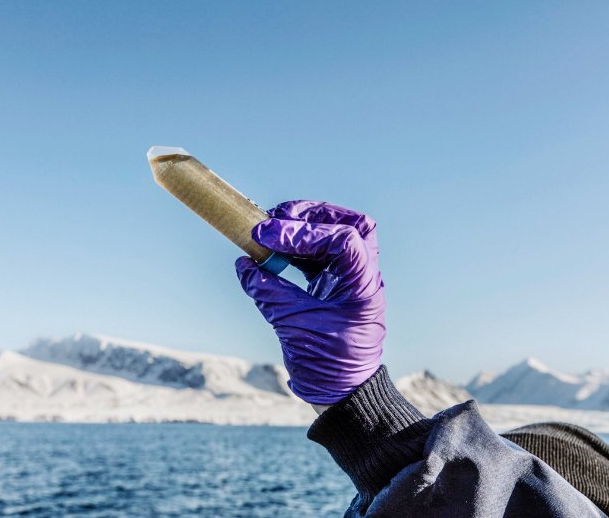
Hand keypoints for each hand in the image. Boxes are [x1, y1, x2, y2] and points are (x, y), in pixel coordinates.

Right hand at [235, 200, 385, 405]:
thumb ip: (268, 292)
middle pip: (350, 225)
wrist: (343, 394)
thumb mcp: (293, 326)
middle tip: (278, 217)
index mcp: (363, 286)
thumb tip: (244, 265)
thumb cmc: (326, 364)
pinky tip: (275, 254)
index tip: (266, 236)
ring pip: (338, 236)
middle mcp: (364, 277)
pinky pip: (323, 257)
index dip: (303, 231)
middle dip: (313, 215)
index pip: (342, 239)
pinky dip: (300, 249)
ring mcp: (353, 281)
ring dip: (305, 229)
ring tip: (272, 232)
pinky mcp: (338, 288)